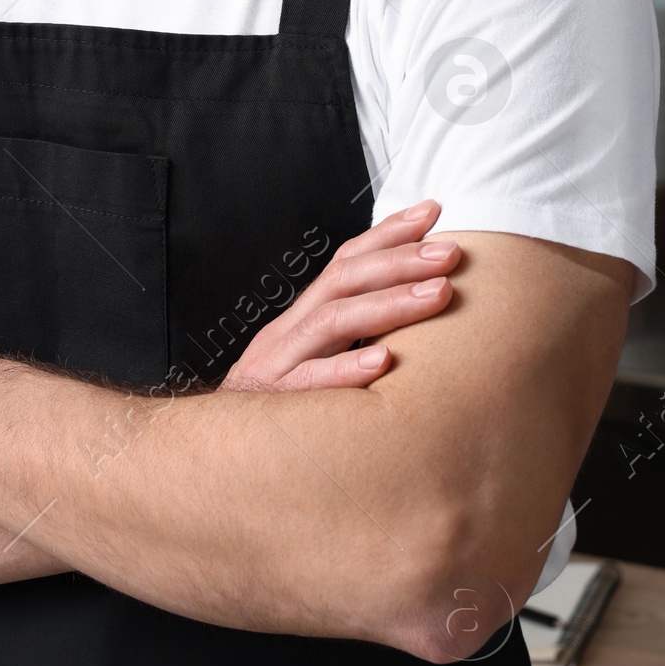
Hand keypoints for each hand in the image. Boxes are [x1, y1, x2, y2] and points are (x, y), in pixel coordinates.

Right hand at [218, 202, 458, 393]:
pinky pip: (311, 383)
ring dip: (390, 303)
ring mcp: (279, 364)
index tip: (431, 212)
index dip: (387, 233)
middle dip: (400, 260)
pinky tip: (383, 362)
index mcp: (302, 318)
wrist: (215, 453)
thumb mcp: (312, 362)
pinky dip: (346, 369)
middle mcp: (290, 331)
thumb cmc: (279, 407)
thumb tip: (414, 310)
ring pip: (334, 321)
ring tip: (438, 294)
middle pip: (344, 280)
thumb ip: (352, 338)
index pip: (345, 261)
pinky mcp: (276, 404)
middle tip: (449, 253)